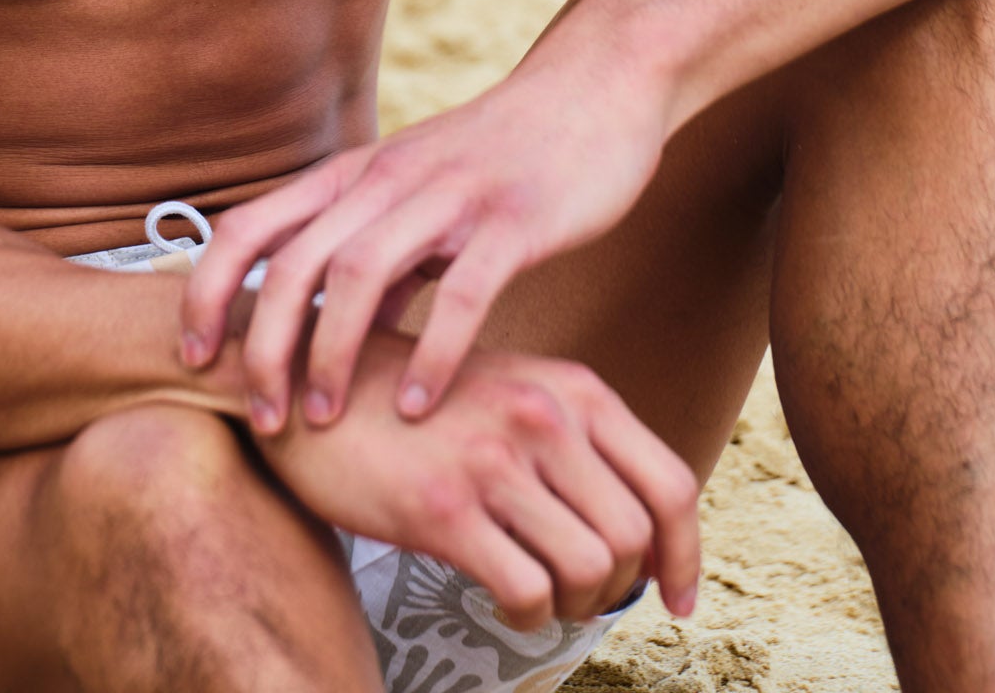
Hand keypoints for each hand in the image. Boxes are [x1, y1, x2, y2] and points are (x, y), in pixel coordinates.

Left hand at [182, 39, 667, 429]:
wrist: (592, 90)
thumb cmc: (501, 157)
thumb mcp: (418, 199)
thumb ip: (380, 259)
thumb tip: (339, 336)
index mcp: (353, 175)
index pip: (250, 226)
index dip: (208, 291)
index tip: (195, 358)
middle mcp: (386, 178)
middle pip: (293, 260)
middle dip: (264, 345)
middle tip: (260, 418)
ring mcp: (449, 195)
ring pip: (360, 273)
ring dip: (331, 354)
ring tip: (323, 421)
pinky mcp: (513, 218)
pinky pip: (462, 291)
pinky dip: (432, 352)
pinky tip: (418, 407)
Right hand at [256, 336, 699, 626]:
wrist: (309, 380)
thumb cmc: (412, 399)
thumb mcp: (508, 389)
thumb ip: (573, 440)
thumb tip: (640, 535)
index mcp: (568, 386)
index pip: (670, 482)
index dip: (685, 552)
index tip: (678, 595)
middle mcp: (540, 416)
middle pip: (634, 537)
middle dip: (619, 585)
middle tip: (581, 595)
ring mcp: (491, 460)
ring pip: (588, 570)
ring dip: (574, 604)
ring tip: (541, 596)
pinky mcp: (442, 507)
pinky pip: (526, 591)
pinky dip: (527, 615)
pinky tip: (502, 601)